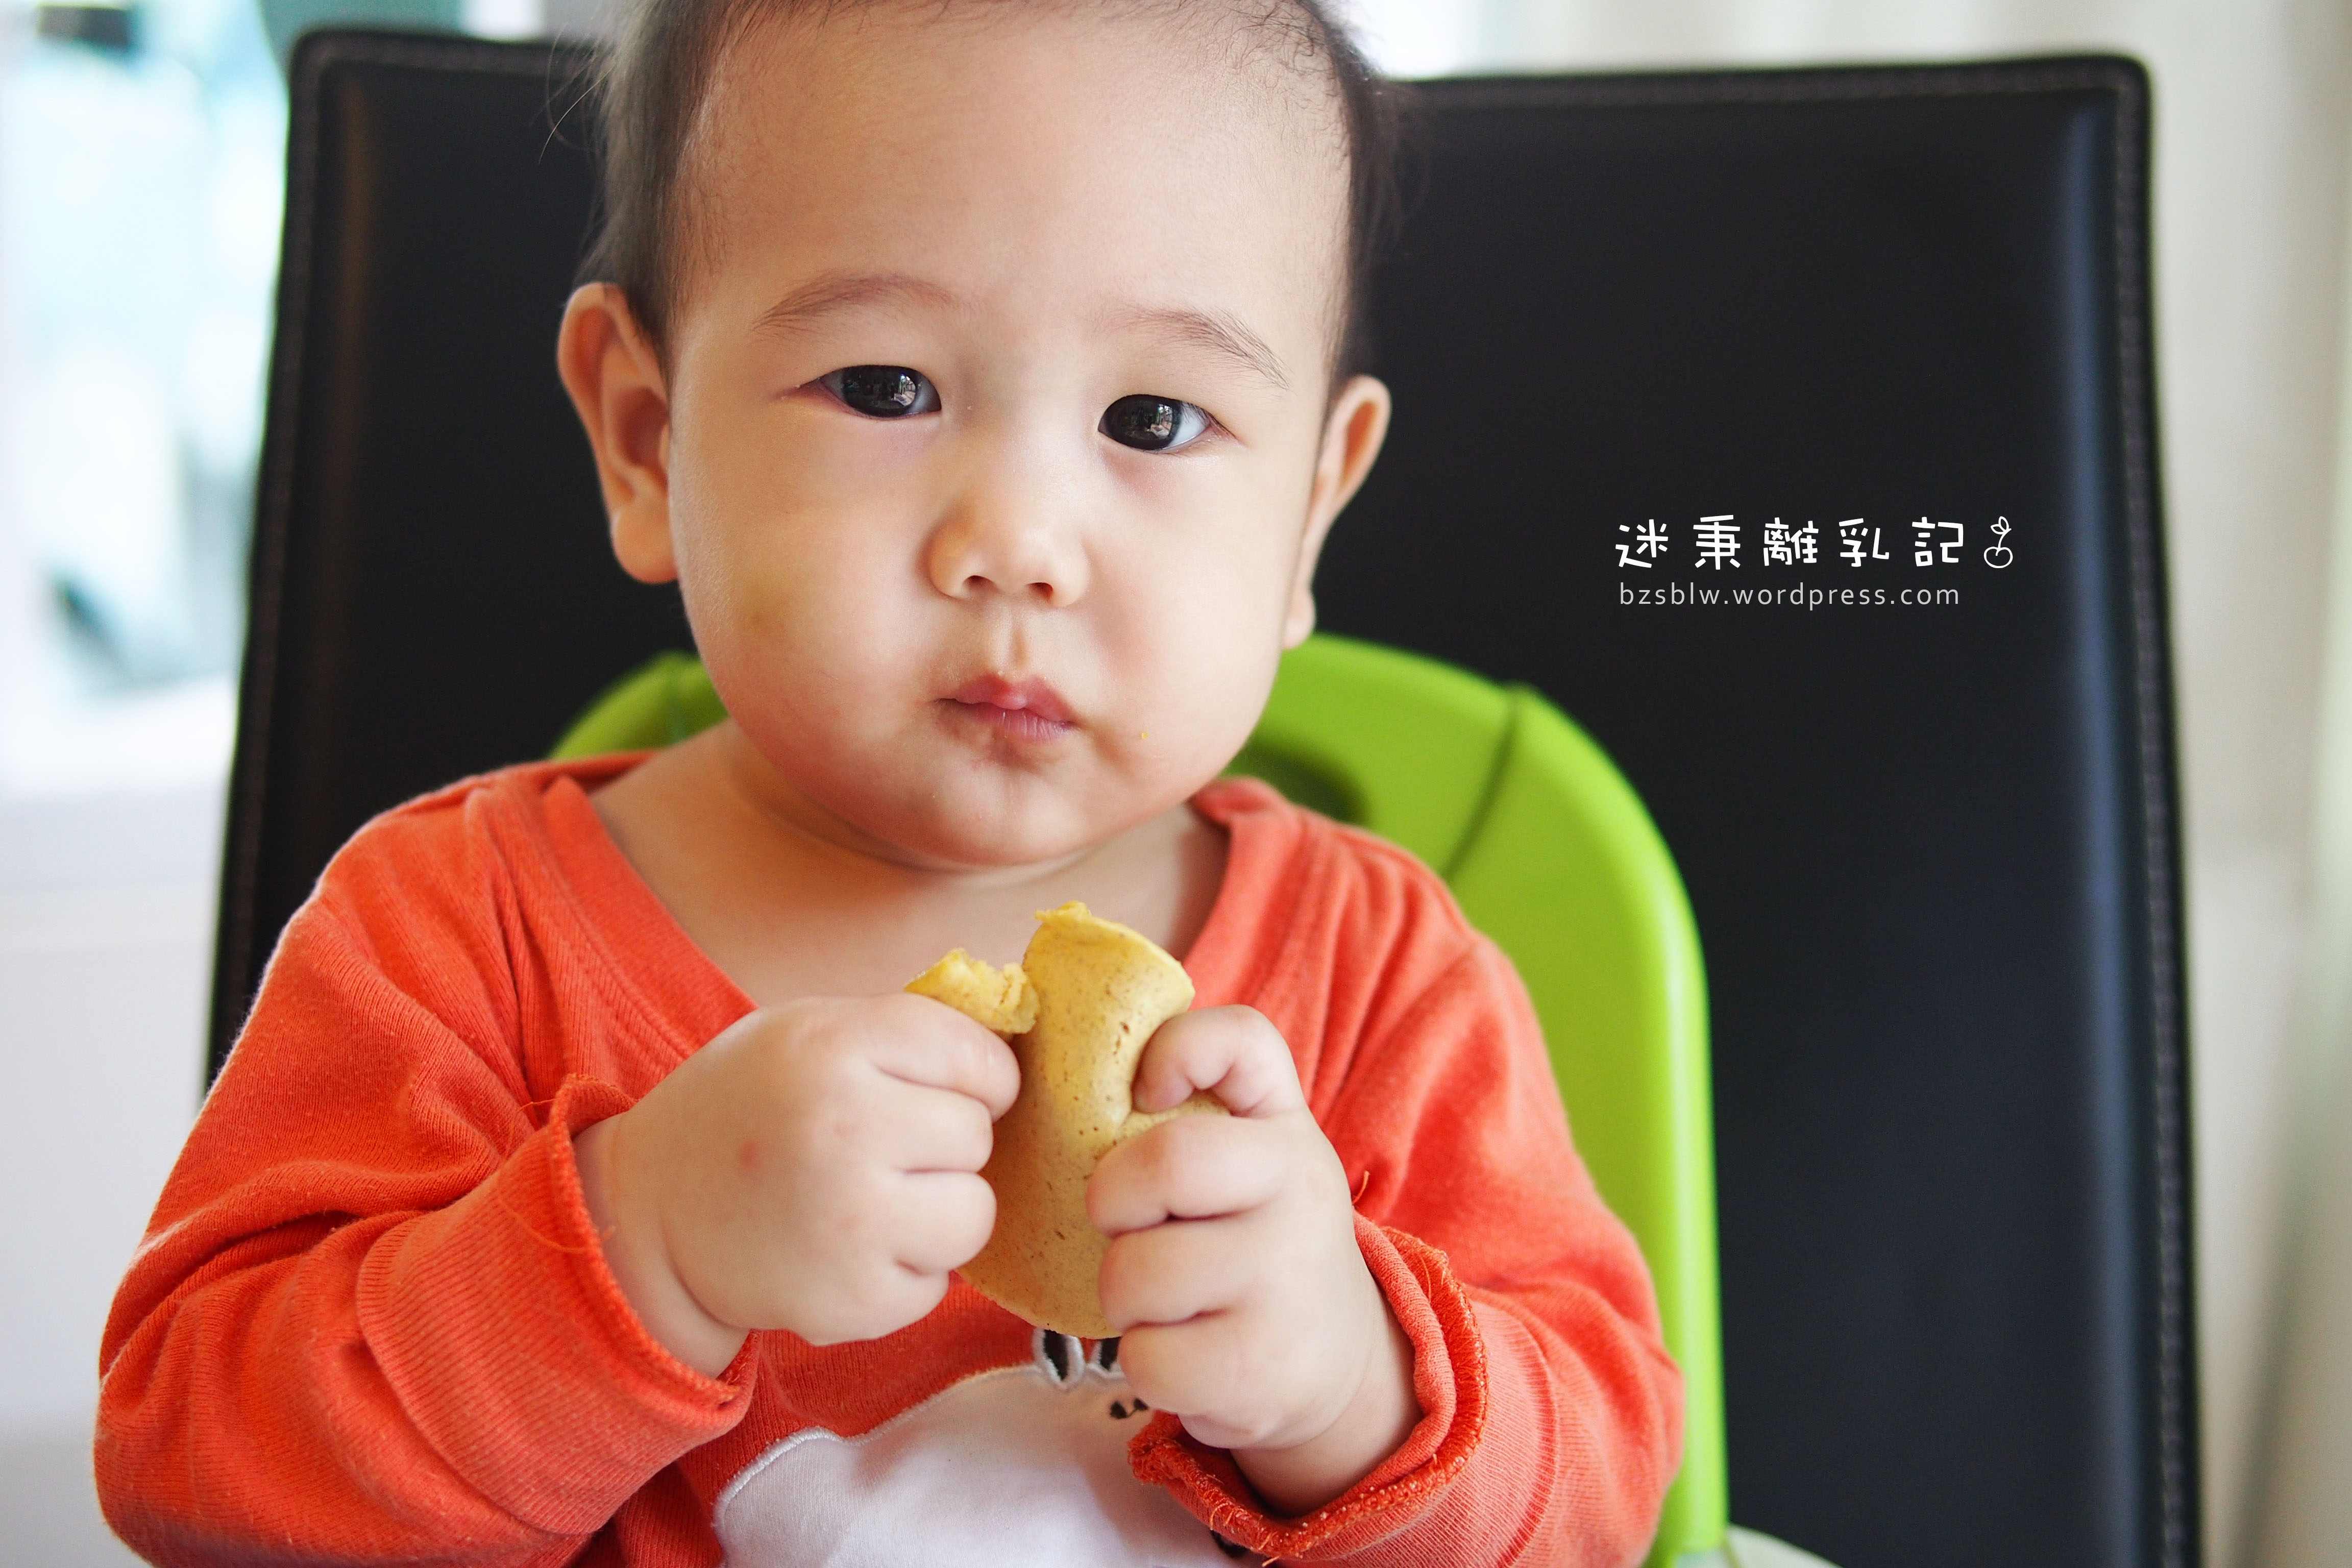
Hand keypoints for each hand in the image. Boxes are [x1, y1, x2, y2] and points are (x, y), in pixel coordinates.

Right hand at [575, 994, 1018, 1372]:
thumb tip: (1021, 1028)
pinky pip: (938, 1283)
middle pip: (976, 1135)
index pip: (977, 1056)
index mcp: (833, 1048)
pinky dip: (907, 1271)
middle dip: (948, 1143)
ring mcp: (848, 1224)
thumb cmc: (750, 1109)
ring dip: (940, 1210)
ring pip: (975, 1214)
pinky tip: (850, 1248)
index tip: (947, 1090)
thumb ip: (906, 1030)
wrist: (655, 1214)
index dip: (978, 1076)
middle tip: (889, 1149)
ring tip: (876, 1200)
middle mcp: (843, 1131)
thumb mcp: (810, 1032)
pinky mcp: (850, 1302)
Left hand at [1088, 1006, 1419, 1514]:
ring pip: (1134, 1273)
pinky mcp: (1258, 1367)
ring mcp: (1285, 1282)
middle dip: (1112, 1201)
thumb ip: (1208, 1089)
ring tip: (1167, 1300)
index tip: (1144, 1095)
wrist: (1339, 1365)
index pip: (1241, 1041)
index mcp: (1287, 1132)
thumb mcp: (1257, 1156)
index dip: (1173, 1051)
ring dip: (1123, 1296)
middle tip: (1129, 1227)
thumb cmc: (1262, 1243)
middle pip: (1163, 1164)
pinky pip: (1145, 1357)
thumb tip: (1120, 1065)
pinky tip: (1189, 1352)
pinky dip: (1146, 1362)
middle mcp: (1302, 1193)